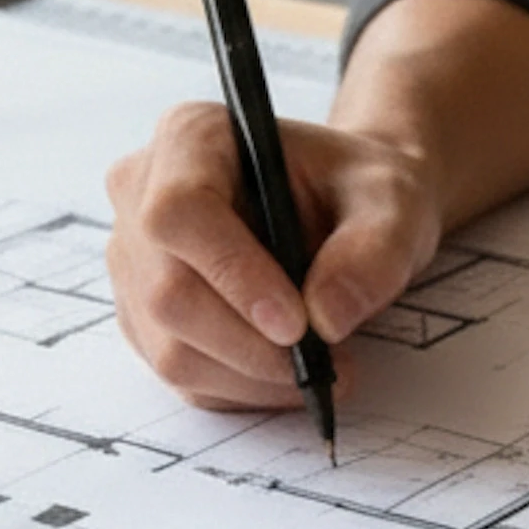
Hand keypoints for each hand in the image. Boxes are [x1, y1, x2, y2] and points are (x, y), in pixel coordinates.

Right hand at [105, 102, 443, 408]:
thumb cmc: (359, 193)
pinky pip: (183, 376)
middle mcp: (143, 196)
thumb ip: (374, 250)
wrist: (348, 214)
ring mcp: (136, 263)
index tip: (298, 323)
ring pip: (171, 349)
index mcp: (192, 138)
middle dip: (252, 346)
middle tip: (327, 364)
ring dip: (253, 378)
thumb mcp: (393, 203)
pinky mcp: (146, 319)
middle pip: (168, 293)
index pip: (179, 211)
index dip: (232, 273)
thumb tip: (326, 317)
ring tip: (323, 370)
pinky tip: (289, 373)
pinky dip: (244, 390)